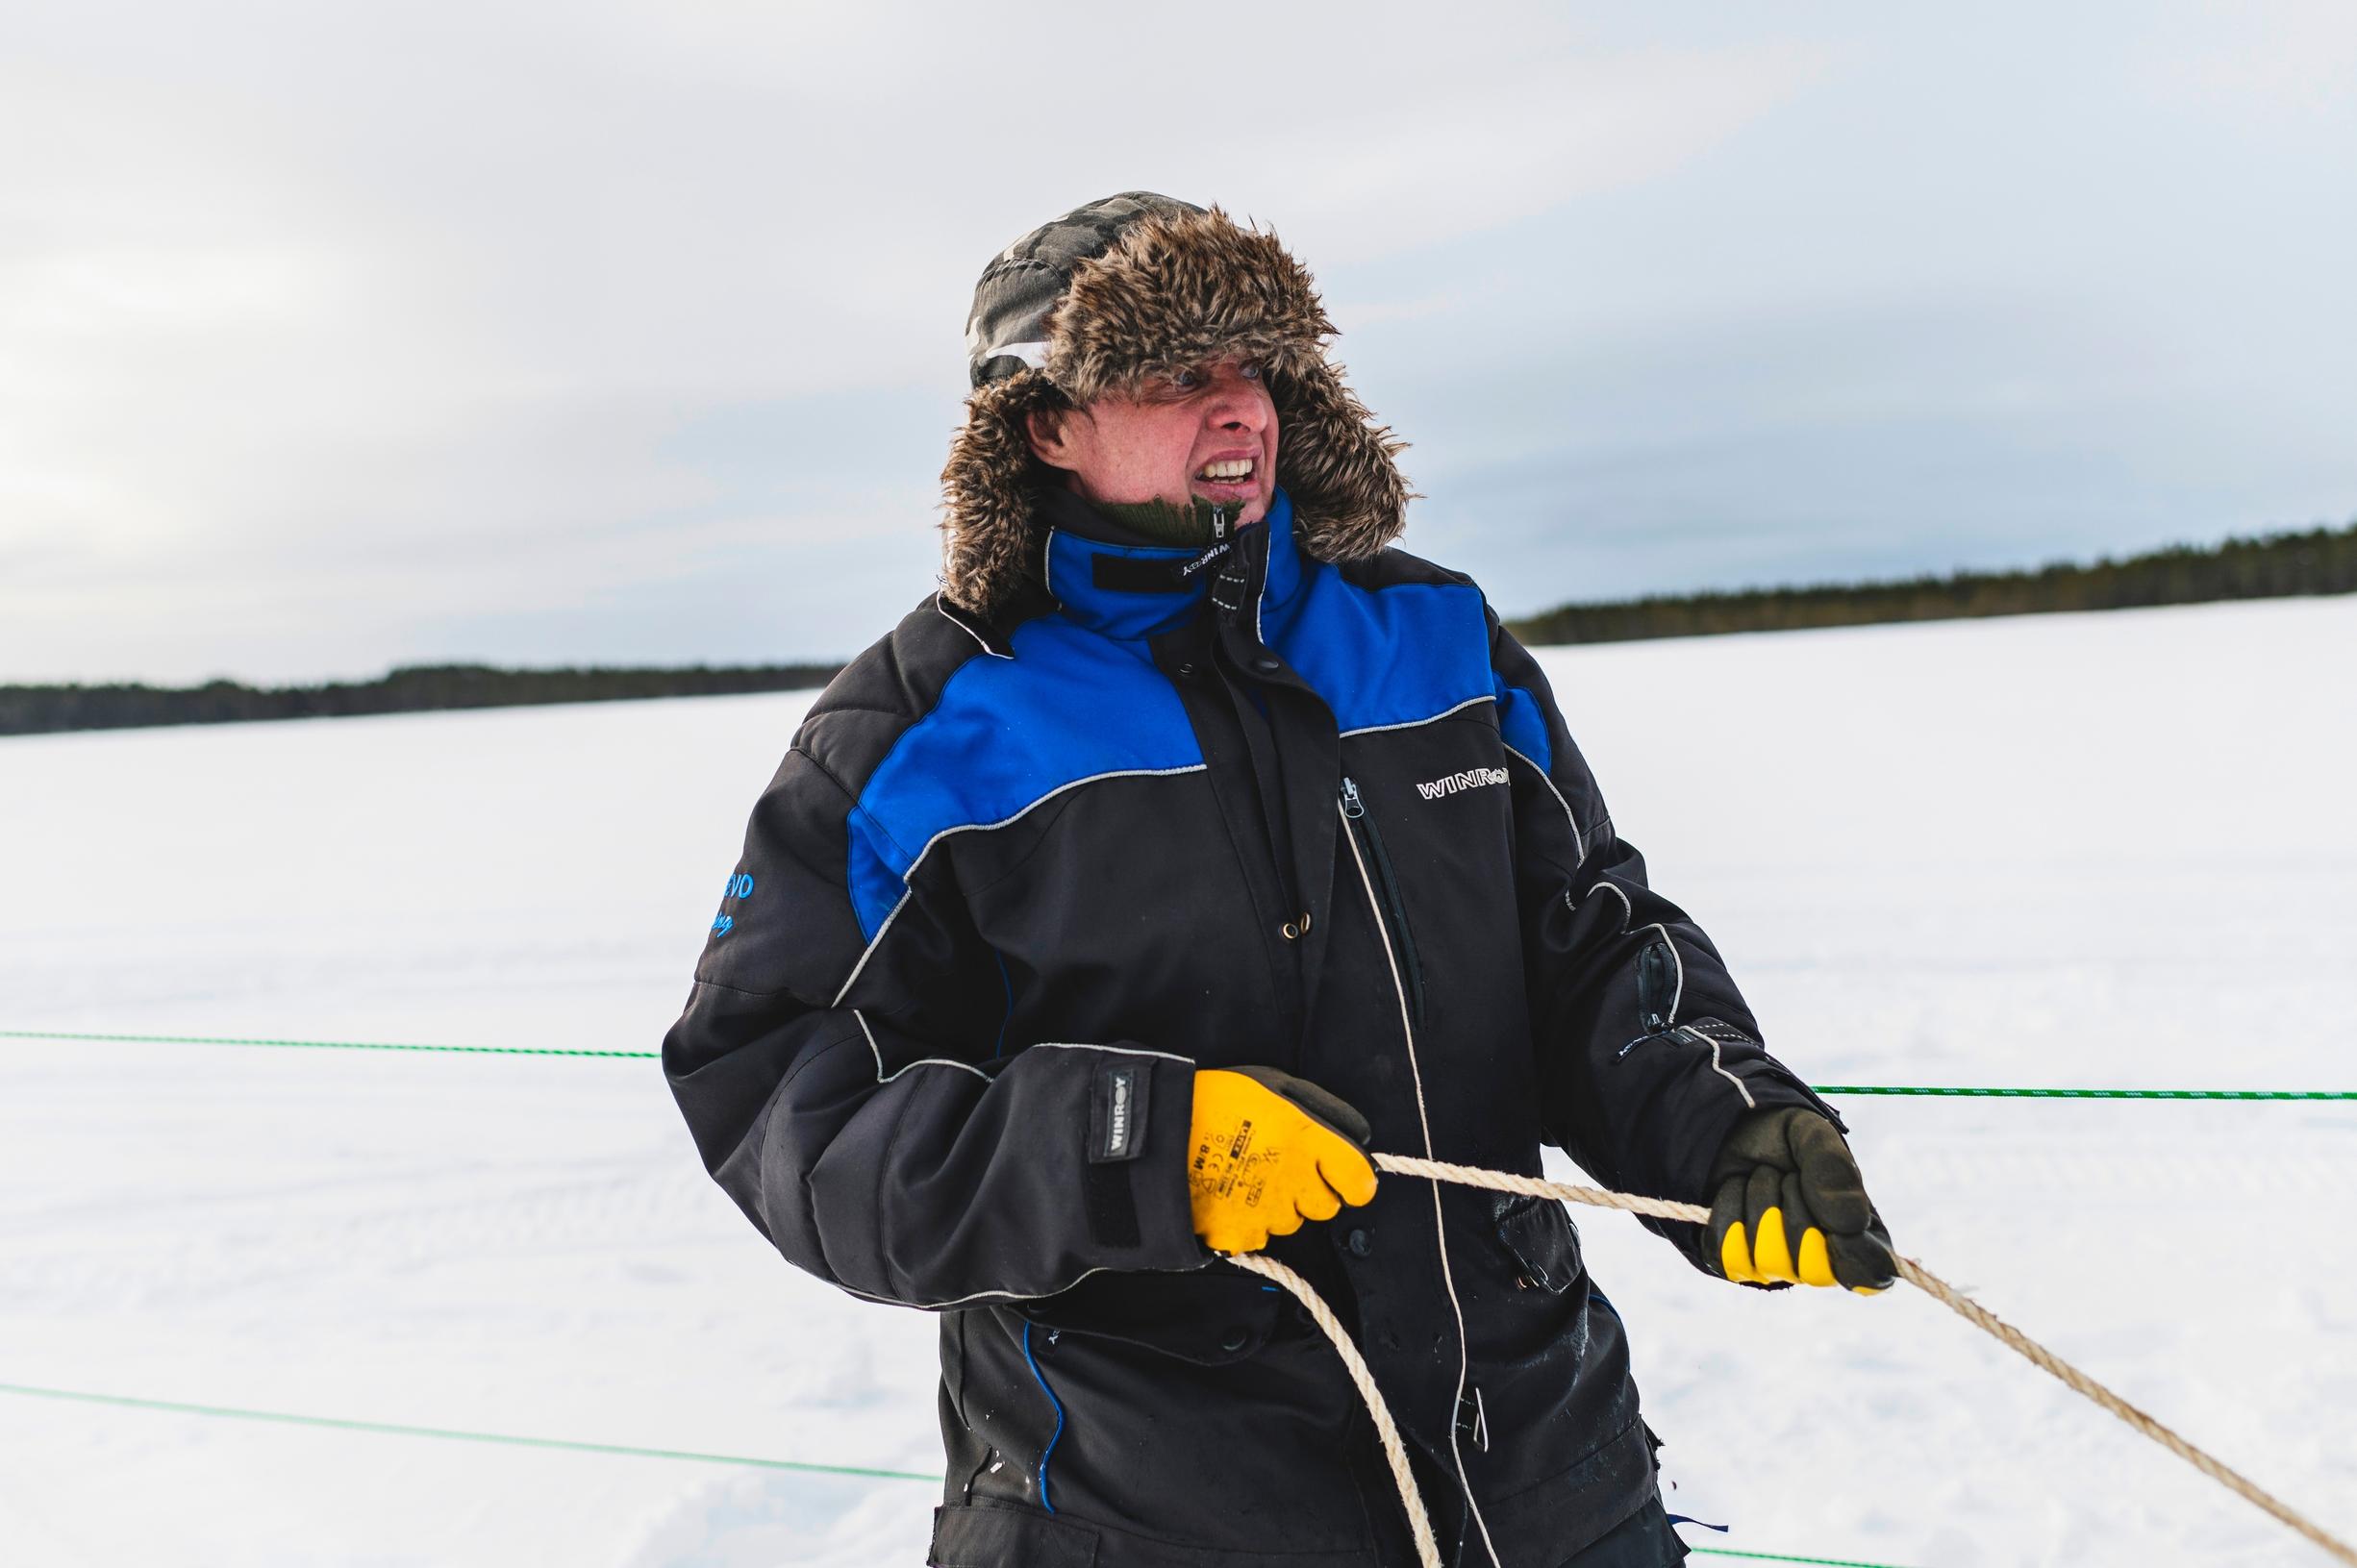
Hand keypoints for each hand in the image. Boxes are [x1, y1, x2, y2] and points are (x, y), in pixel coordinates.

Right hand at [1188, 1067, 1378, 1252]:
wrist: (1156, 1131)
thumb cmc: (1217, 1100)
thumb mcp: (1277, 1083)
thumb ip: (1325, 1110)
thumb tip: (1360, 1138)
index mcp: (1307, 1140)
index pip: (1359, 1180)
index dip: (1354, 1180)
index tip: (1344, 1177)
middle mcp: (1292, 1181)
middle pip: (1325, 1207)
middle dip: (1310, 1191)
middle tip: (1279, 1167)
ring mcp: (1265, 1213)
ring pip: (1290, 1222)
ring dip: (1276, 1205)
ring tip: (1244, 1174)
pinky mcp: (1238, 1234)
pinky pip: (1256, 1237)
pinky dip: (1245, 1222)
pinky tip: (1226, 1194)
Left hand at [1707, 1107, 1895, 1292]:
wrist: (1728, 1129)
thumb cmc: (1781, 1138)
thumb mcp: (1811, 1135)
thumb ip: (1835, 1169)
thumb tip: (1849, 1225)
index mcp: (1856, 1231)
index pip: (1871, 1274)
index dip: (1854, 1259)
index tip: (1837, 1233)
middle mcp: (1820, 1257)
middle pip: (1814, 1270)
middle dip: (1795, 1214)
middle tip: (1787, 1176)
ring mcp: (1777, 1264)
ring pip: (1770, 1262)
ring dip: (1760, 1206)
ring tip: (1761, 1178)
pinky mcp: (1736, 1262)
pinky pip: (1730, 1256)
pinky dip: (1728, 1212)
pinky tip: (1736, 1190)